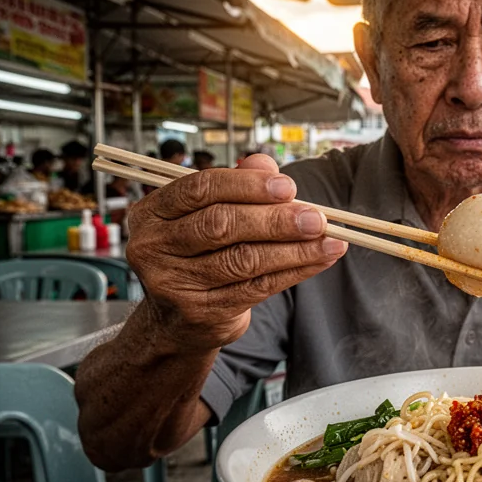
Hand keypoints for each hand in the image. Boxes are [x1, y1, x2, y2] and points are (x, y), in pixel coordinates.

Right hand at [126, 154, 345, 349]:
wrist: (177, 319)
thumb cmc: (199, 253)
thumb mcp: (208, 215)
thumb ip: (237, 185)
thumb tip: (265, 163)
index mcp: (152, 213)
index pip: (200, 189)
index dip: (247, 185)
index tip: (288, 186)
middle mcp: (154, 247)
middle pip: (222, 225)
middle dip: (275, 220)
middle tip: (316, 218)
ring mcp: (174, 283)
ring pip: (244, 259)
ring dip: (295, 249)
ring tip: (329, 240)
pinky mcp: (201, 312)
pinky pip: (258, 287)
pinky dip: (295, 270)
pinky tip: (320, 259)